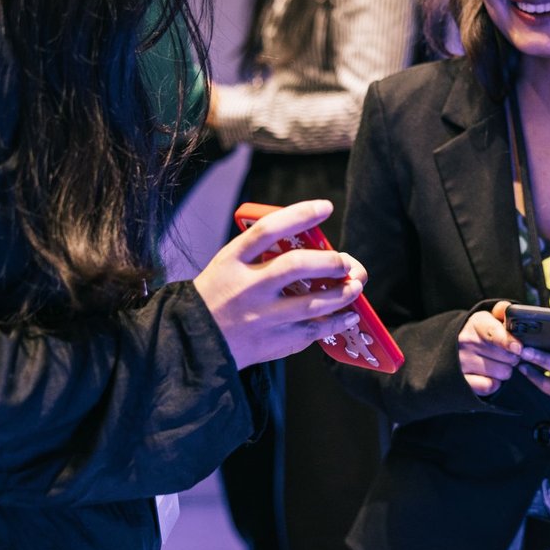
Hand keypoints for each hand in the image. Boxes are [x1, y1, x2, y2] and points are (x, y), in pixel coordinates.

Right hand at [193, 199, 367, 368]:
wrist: (193, 342)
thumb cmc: (218, 296)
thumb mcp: (228, 265)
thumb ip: (262, 254)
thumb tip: (314, 247)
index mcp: (232, 260)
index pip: (268, 229)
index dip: (300, 214)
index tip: (325, 207)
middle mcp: (247, 288)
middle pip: (296, 266)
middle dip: (330, 261)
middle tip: (345, 262)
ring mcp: (261, 317)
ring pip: (312, 303)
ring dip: (342, 293)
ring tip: (356, 285)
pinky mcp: (272, 341)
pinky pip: (313, 331)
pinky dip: (337, 321)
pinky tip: (350, 314)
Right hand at [458, 300, 521, 396]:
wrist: (452, 348)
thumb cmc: (479, 333)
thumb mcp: (488, 318)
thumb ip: (502, 311)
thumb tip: (508, 310)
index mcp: (476, 323)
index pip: (494, 333)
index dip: (508, 341)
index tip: (518, 347)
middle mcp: (466, 342)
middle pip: (508, 356)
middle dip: (513, 356)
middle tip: (507, 353)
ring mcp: (462, 363)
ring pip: (503, 372)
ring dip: (505, 370)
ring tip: (496, 363)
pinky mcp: (463, 382)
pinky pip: (490, 386)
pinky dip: (494, 383)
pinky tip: (489, 375)